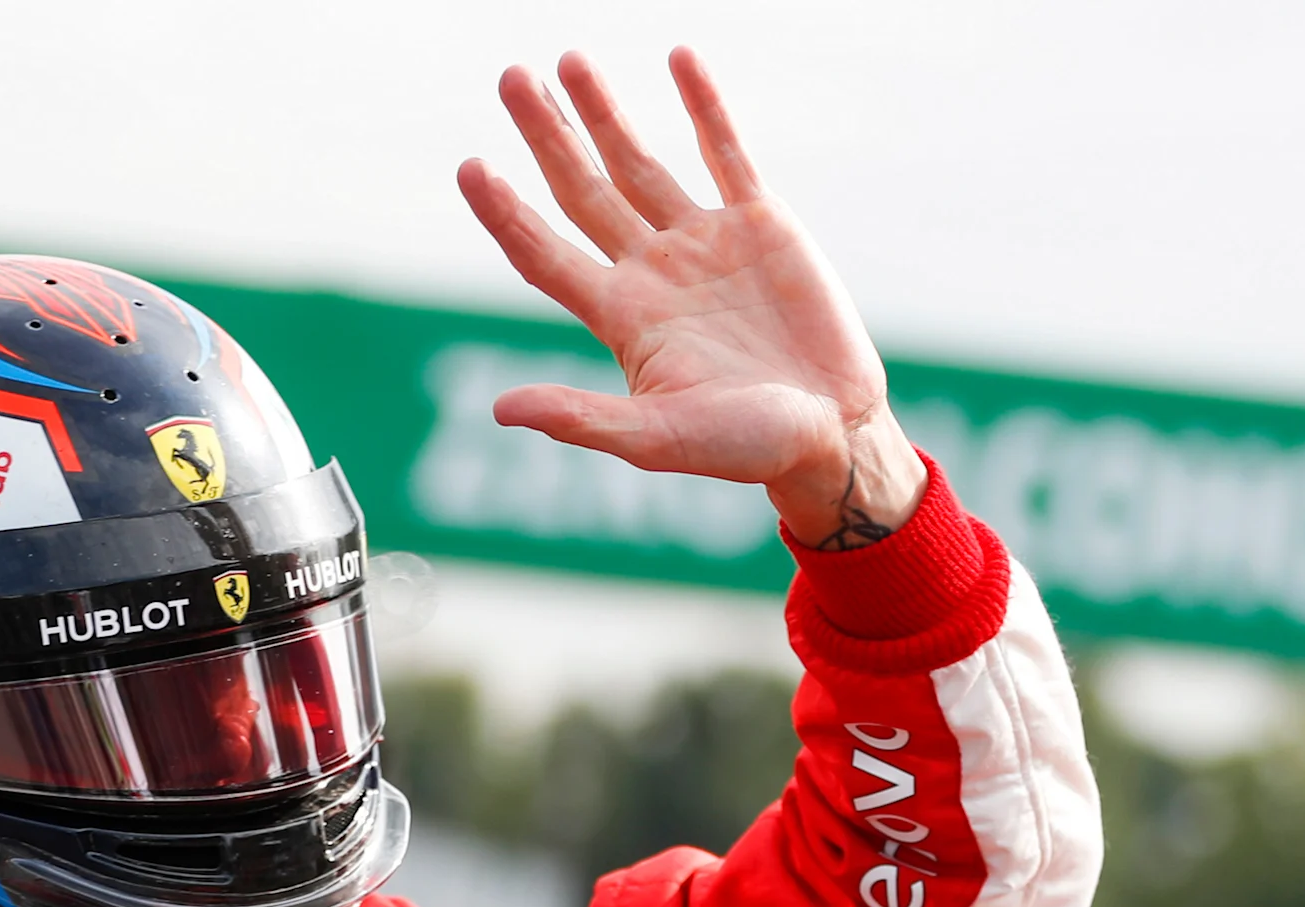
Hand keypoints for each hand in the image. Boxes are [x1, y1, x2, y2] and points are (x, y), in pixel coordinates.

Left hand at [458, 48, 924, 549]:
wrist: (834, 433)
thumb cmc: (746, 450)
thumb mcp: (659, 440)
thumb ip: (583, 418)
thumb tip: (500, 409)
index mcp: (622, 318)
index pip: (545, 254)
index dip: (507, 214)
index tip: (471, 168)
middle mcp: (652, 272)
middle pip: (582, 192)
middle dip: (547, 136)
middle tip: (510, 77)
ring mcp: (703, 242)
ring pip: (641, 163)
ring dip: (606, 113)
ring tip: (570, 60)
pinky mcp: (760, 223)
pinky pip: (724, 151)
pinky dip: (703, 105)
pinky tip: (679, 58)